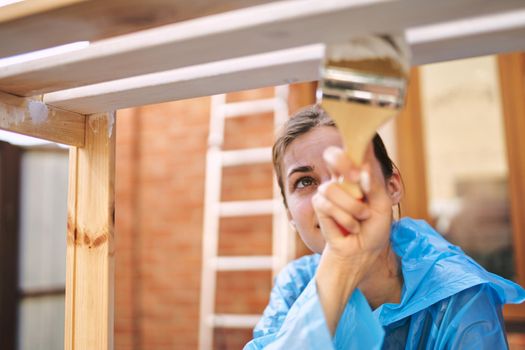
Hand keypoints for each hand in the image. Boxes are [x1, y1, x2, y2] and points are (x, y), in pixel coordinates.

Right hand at [312, 145, 392, 271]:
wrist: (363, 251)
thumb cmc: (374, 228)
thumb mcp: (382, 204)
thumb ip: (373, 183)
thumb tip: (364, 164)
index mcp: (357, 175)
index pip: (351, 151)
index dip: (352, 142)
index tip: (361, 138)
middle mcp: (341, 180)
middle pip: (333, 155)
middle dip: (344, 163)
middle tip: (358, 178)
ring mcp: (328, 192)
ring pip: (332, 187)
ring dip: (352, 207)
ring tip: (361, 218)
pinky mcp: (319, 206)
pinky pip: (327, 204)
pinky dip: (344, 219)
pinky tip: (351, 227)